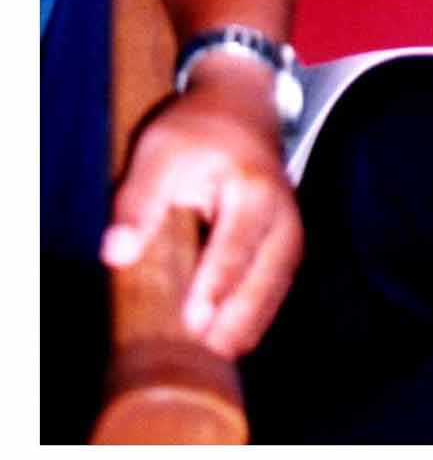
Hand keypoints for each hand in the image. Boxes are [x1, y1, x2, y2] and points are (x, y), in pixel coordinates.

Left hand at [101, 67, 301, 357]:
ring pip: (278, 282)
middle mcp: (281, 209)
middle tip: (209, 353)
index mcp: (253, 187)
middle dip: (239, 316)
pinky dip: (259, 311)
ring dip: (252, 320)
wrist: (241, 104)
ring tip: (220, 355)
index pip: (237, 245)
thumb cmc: (197, 129)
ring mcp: (290, 224)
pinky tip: (233, 336)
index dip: (216, 285)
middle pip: (267, 273)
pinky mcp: (286, 238)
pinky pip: (278, 281)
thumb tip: (116, 254)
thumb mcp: (158, 152)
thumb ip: (138, 202)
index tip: (196, 321)